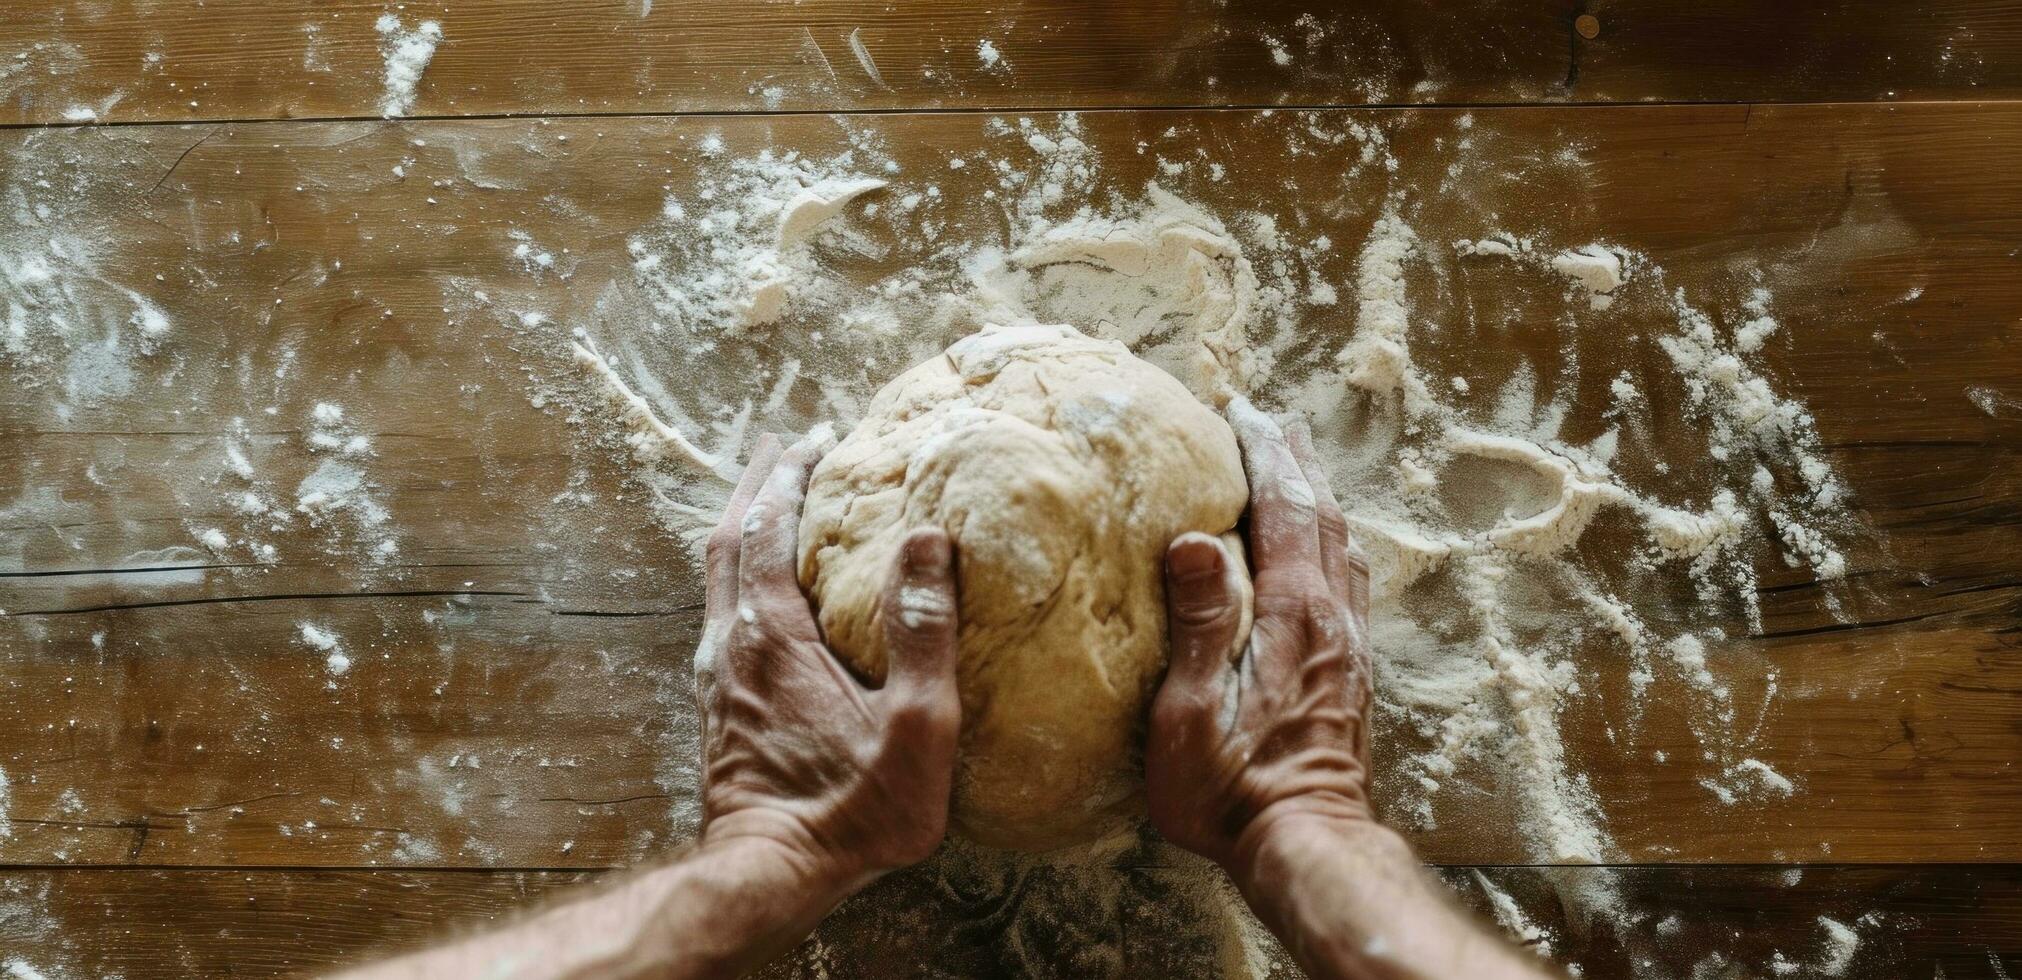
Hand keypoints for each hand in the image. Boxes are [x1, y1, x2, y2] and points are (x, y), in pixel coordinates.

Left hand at [696, 432, 961, 888]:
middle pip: (727, 539)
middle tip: (787, 448)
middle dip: (756, 486)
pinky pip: (721, 614)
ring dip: (744, 528)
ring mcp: (716, 678)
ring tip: (775, 503)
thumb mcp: (916, 725)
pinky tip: (767, 591)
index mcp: (771, 634)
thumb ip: (923, 629)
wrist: (770, 877)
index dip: (792, 476)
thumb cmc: (852, 810)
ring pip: (716, 578)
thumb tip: (926, 536)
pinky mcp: (717, 708)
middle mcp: (730, 645)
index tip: (820, 439)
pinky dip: (741, 574)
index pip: (768, 527)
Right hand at [1144, 400, 1375, 875]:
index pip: (1284, 510)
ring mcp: (1349, 646)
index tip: (1239, 409)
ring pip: (1343, 546)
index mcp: (1293, 616)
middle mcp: (1331, 620)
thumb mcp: (1191, 713)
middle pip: (1322, 515)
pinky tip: (1320, 551)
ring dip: (1317, 495)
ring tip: (1295, 464)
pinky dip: (1330, 542)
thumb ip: (1199, 623)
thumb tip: (1196, 538)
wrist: (1306, 846)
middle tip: (1269, 416)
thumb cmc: (1232, 792)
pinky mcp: (1353, 673)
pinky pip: (1348, 582)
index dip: (1263, 452)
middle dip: (1295, 459)